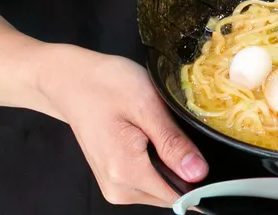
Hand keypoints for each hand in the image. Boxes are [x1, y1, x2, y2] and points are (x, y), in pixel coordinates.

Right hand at [43, 48, 206, 206]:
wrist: (71, 82)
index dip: (201, 179)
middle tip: (179, 131)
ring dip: (171, 166)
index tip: (206, 152)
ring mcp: (115, 188)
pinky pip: (148, 183)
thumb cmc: (105, 85)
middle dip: (185, 170)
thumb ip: (172, 142)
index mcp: (127, 171)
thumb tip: (199, 173)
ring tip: (162, 132)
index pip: (179, 195)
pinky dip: (158, 165)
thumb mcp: (146, 104)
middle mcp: (119, 189)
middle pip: (171, 194)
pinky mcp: (114, 181)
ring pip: (161, 190)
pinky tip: (153, 139)